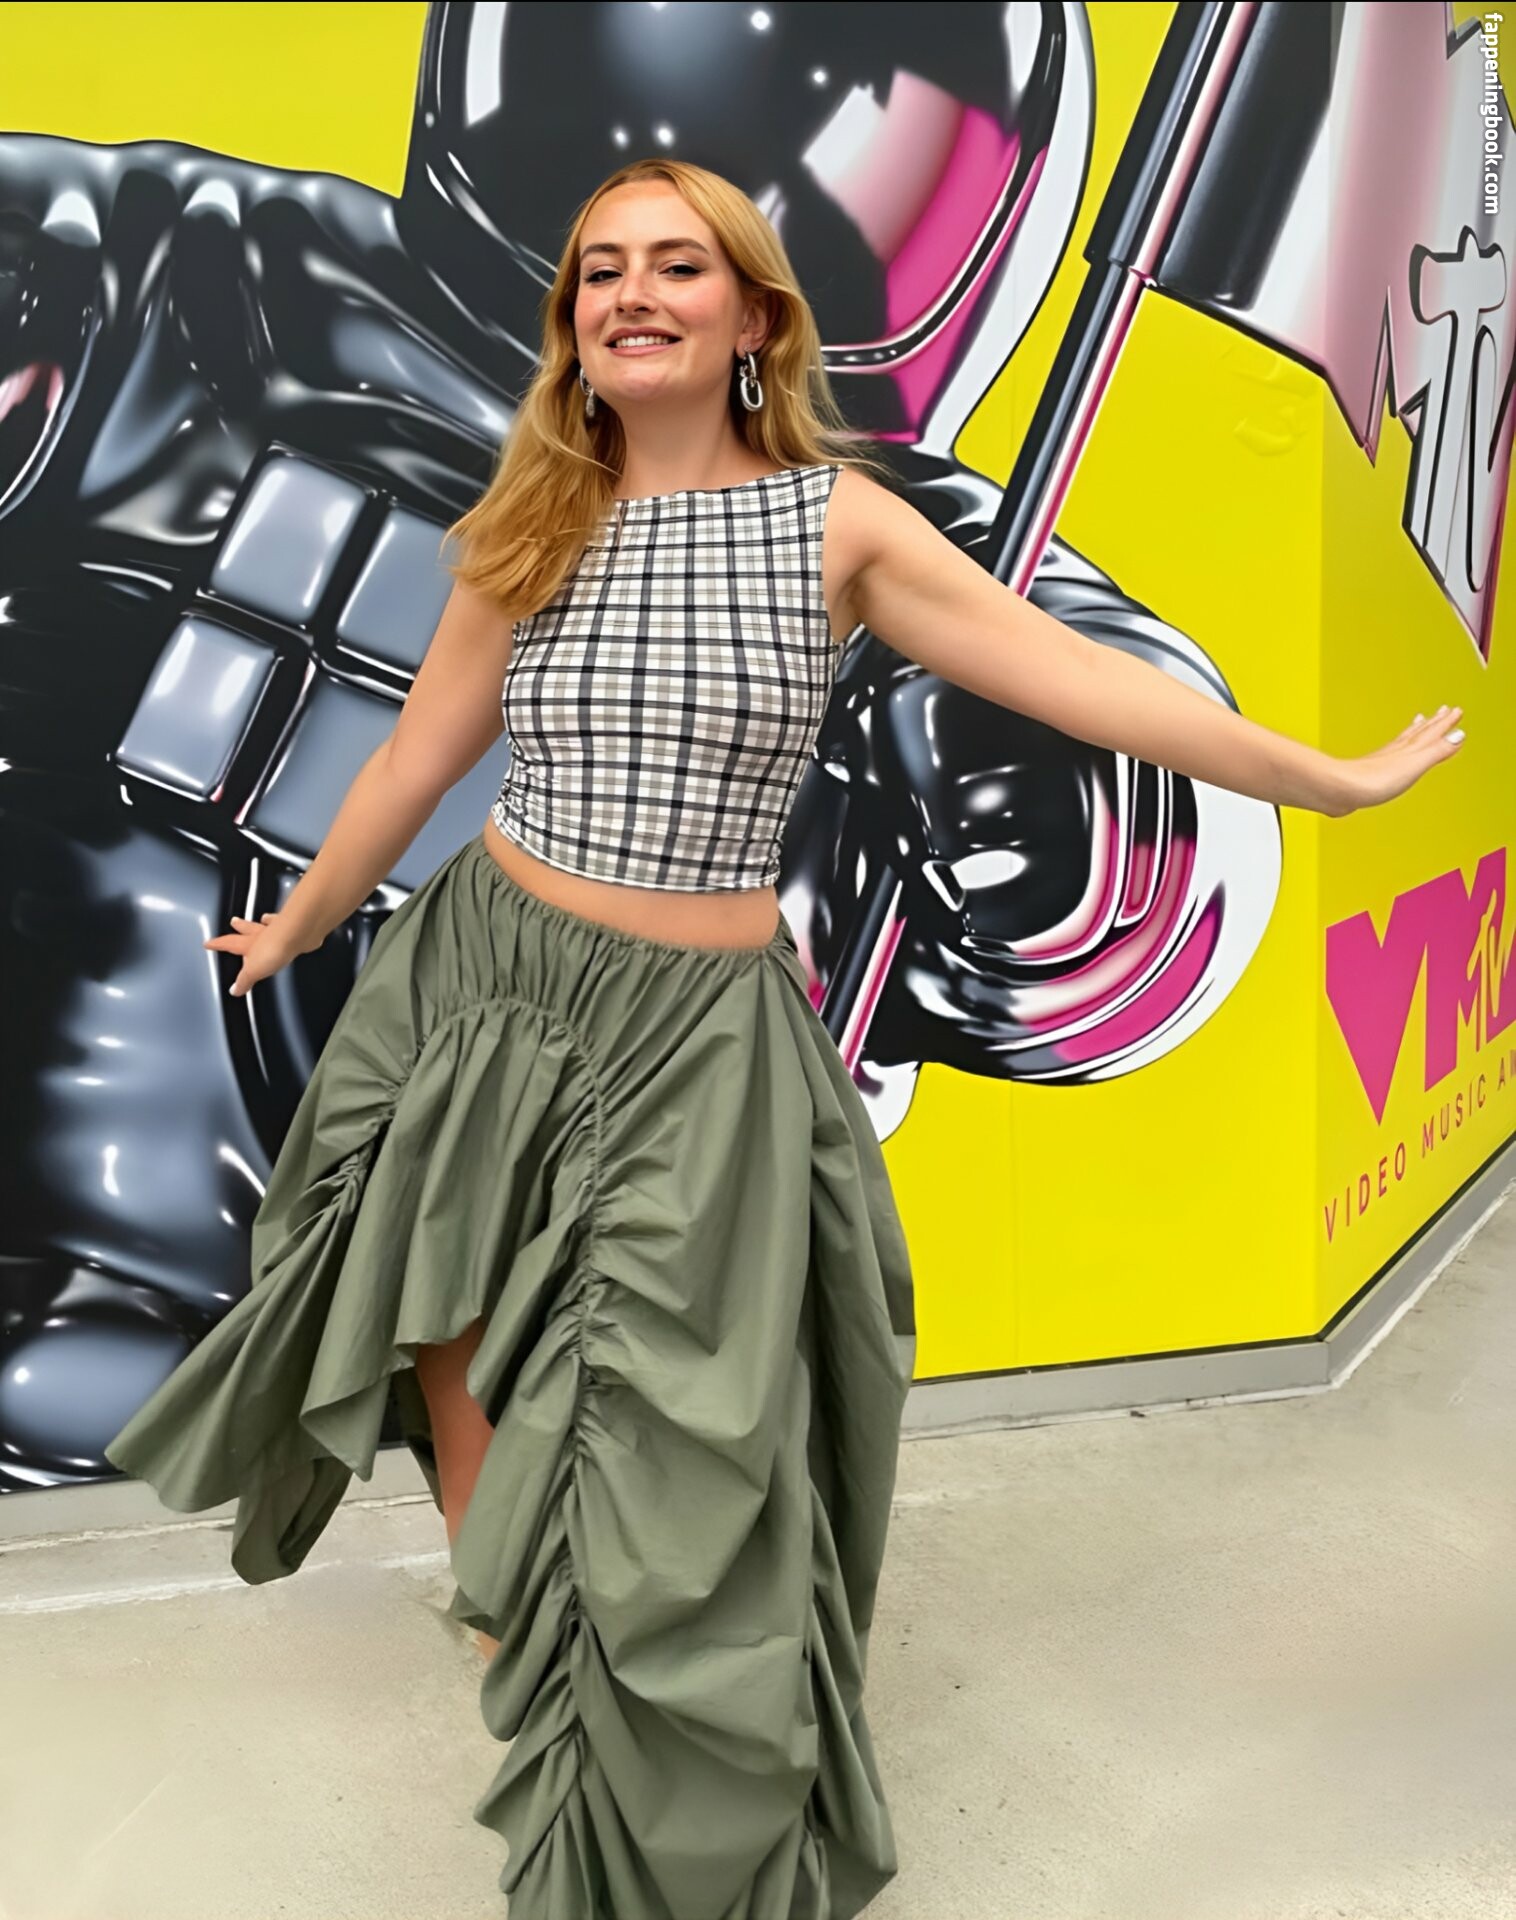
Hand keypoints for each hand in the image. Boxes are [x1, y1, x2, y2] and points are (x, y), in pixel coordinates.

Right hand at [203, 910, 308, 997]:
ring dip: (260, 923)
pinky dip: (283, 922)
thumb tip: (235, 990)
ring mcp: (277, 929)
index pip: (227, 943)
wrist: (297, 934)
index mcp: (247, 945)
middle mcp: (261, 934)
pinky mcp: (294, 930)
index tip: (209, 942)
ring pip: (265, 925)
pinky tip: (283, 922)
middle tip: (234, 922)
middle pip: (246, 929)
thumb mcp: (254, 971)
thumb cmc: (275, 948)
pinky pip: (285, 924)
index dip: (217, 944)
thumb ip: (244, 981)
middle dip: (238, 927)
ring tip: (259, 919)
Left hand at [1328, 705, 1465, 815]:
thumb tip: (1458, 736)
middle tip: (1443, 710)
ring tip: (1420, 723)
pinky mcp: (1370, 774)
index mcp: (1408, 750)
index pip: (1432, 732)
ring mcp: (1381, 762)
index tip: (1456, 711)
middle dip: (1432, 722)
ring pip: (1404, 742)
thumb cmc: (1373, 780)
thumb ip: (1436, 751)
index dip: (1445, 723)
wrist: (1340, 790)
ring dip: (1415, 732)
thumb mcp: (1415, 765)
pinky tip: (1392, 754)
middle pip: (1418, 733)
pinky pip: (1391, 756)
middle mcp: (1395, 751)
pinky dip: (1397, 750)